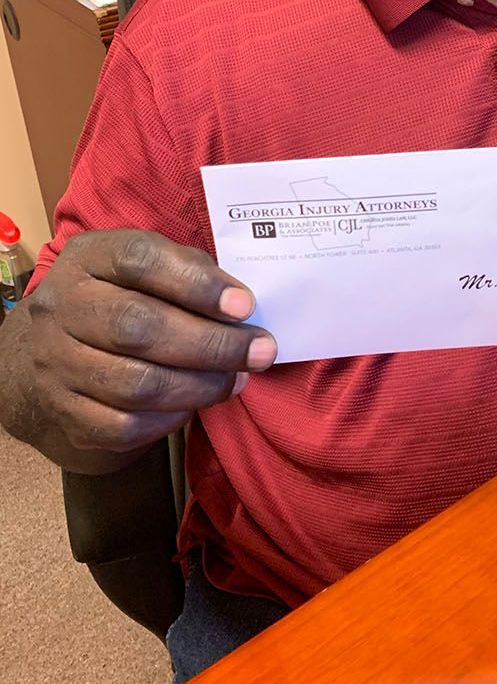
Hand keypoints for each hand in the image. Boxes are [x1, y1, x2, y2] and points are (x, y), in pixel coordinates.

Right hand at [25, 229, 274, 455]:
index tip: (245, 305)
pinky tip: (196, 404)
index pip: (138, 259)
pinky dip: (170, 418)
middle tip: (260, 351)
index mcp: (87, 257)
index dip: (196, 283)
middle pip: (137, 327)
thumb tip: (239, 304)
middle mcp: (61, 306)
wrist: (48, 349)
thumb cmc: (120, 296)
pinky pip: (123, 425)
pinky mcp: (62, 411)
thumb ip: (188, 270)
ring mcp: (54, 362)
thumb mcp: (145, 266)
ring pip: (134, 384)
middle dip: (211, 344)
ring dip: (200, 386)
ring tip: (238, 379)